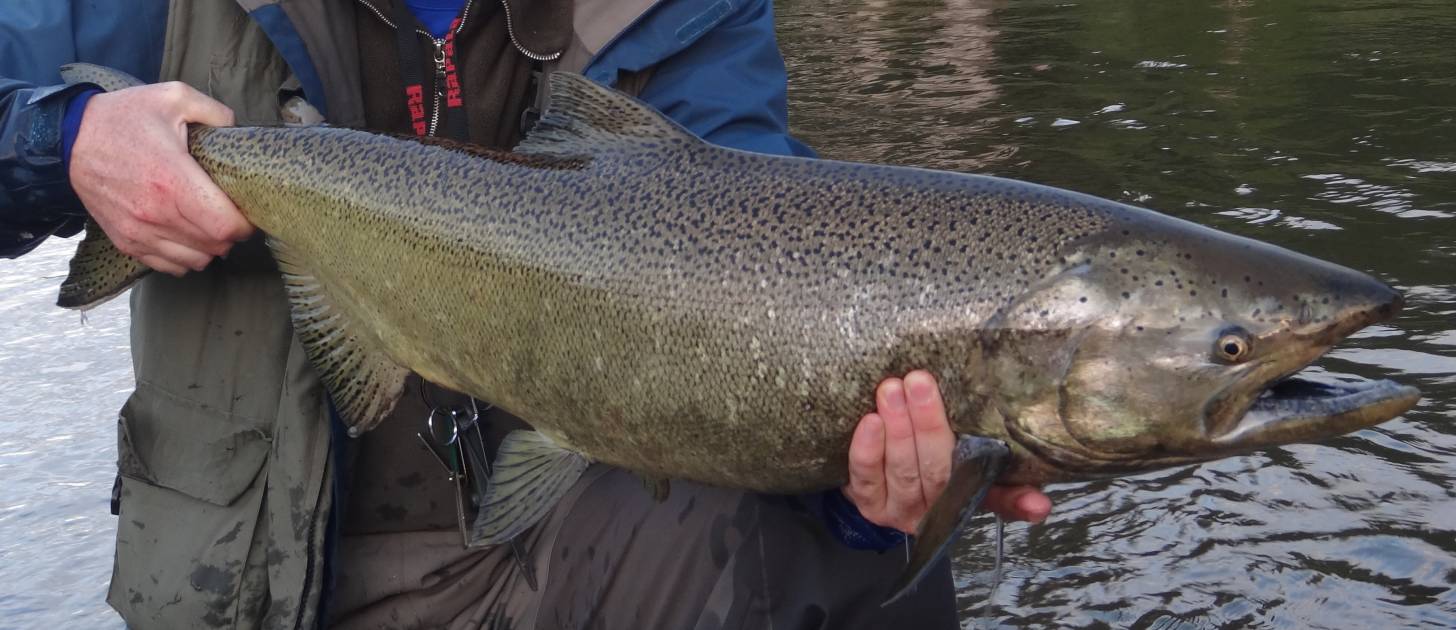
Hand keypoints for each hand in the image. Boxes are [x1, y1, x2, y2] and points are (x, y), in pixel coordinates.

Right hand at [69, 82, 252, 275]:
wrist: (69, 139)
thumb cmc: (123, 118)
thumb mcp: (173, 98)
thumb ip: (214, 112)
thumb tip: (237, 129)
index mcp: (171, 180)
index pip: (224, 226)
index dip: (244, 223)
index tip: (246, 210)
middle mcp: (155, 213)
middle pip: (215, 246)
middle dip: (231, 233)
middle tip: (230, 213)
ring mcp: (139, 232)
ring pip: (196, 261)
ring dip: (210, 247)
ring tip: (209, 224)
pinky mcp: (126, 241)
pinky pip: (170, 266)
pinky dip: (186, 257)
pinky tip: (187, 235)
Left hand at [843, 370, 1052, 533]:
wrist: (879, 474)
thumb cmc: (929, 451)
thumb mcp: (964, 447)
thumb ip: (994, 450)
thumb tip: (1041, 488)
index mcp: (971, 495)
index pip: (1002, 500)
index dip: (1021, 502)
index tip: (1038, 501)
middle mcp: (939, 508)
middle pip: (938, 469)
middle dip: (929, 425)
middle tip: (920, 381)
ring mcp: (902, 510)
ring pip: (902, 470)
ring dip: (897, 428)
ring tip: (892, 389)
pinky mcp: (870, 505)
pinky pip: (866, 478)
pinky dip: (867, 450)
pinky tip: (869, 421)